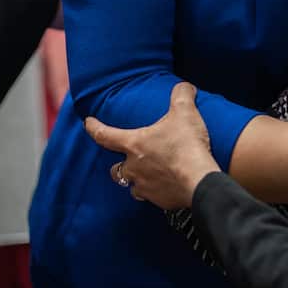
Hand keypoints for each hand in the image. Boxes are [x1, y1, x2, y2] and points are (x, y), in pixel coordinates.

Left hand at [84, 83, 220, 209]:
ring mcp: (144, 187)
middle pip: (115, 169)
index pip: (104, 135)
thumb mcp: (185, 112)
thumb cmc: (187, 147)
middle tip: (127, 158)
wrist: (200, 183)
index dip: (94, 127)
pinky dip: (155, 191)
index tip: (88, 123)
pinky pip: (150, 197)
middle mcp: (133, 167)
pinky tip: (165, 186)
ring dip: (136, 180)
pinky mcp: (159, 200)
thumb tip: (184, 86)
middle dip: (118, 165)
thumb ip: (182, 95)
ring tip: (147, 174)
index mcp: (134, 144)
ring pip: (132, 186)